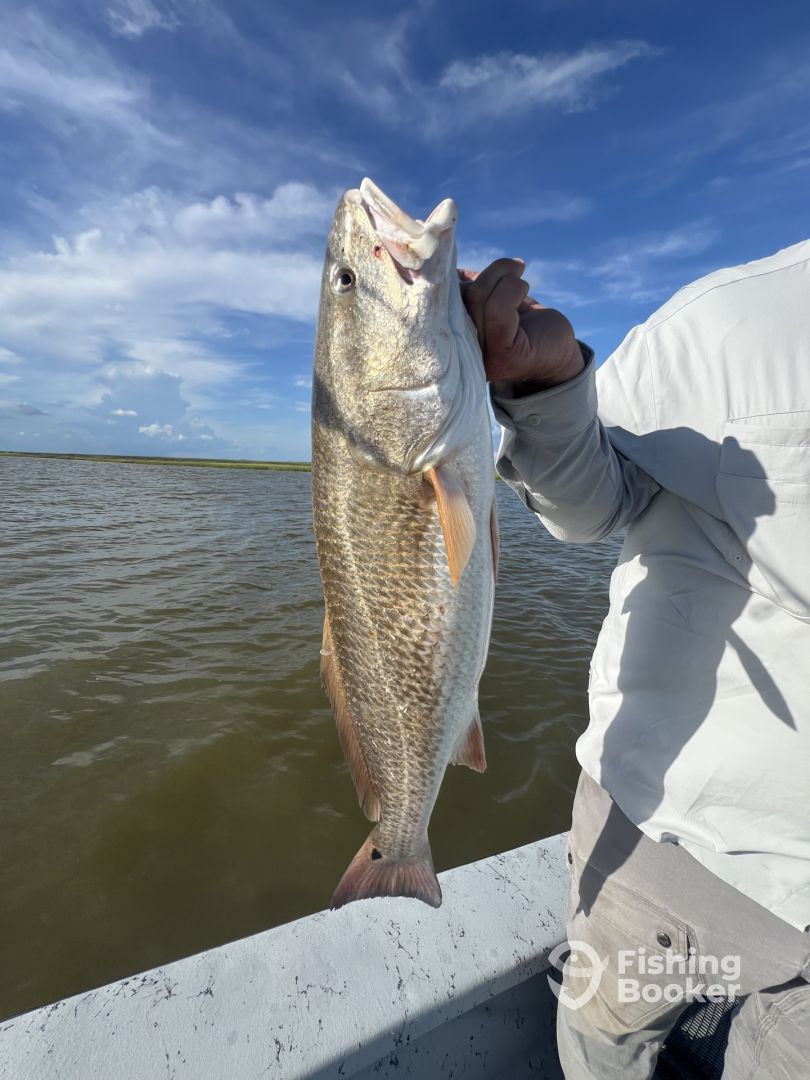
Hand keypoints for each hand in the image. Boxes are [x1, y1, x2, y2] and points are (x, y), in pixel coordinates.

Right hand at [459, 259, 583, 388]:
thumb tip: (448, 267)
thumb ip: (470, 289)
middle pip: (460, 297)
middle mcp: (460, 353)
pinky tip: (524, 288)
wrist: (557, 352)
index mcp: (454, 337)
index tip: (472, 261)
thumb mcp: (491, 300)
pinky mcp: (502, 356)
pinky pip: (498, 311)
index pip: (439, 302)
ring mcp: (480, 357)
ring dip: (504, 276)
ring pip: (477, 298)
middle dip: (489, 274)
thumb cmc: (524, 322)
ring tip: (519, 274)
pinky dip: (513, 289)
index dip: (450, 275)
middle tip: (512, 266)